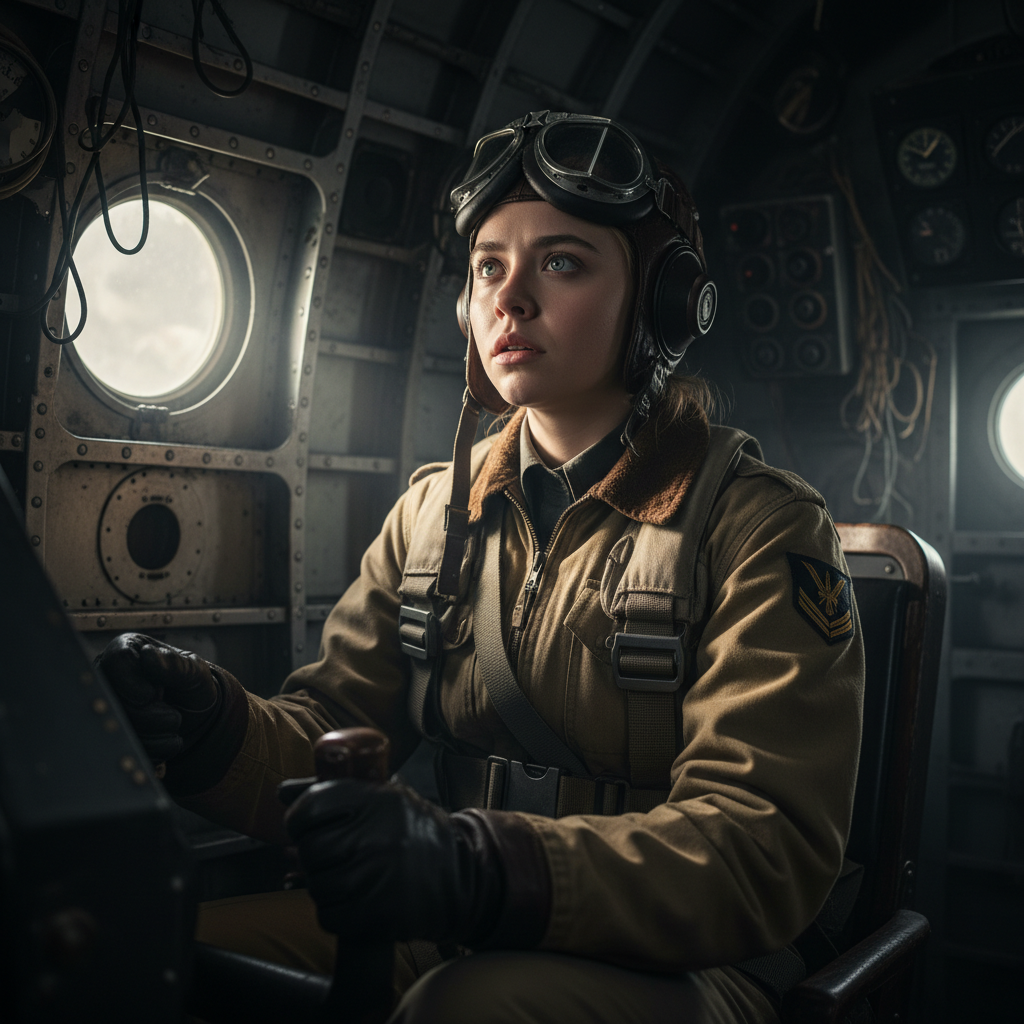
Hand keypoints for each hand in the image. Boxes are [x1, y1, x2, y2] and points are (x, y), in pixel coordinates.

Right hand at [96, 633, 221, 761]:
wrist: (196, 715)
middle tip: (175, 717)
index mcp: (129, 649)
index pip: (115, 661)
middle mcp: (109, 675)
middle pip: (112, 699)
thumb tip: (148, 654)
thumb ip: (174, 663)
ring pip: (116, 726)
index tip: (151, 695)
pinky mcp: (111, 730)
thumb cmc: (192, 684)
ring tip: (174, 726)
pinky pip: (122, 746)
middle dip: (148, 716)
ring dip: (152, 734)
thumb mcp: (194, 671)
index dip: (132, 682)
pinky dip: (150, 749)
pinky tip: (166, 741)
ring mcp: (106, 703)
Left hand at [283, 778, 501, 944]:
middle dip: (314, 855)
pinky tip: (353, 900)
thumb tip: (282, 791)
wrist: (462, 874)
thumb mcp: (383, 798)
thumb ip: (333, 791)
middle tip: (331, 855)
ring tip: (346, 877)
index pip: (311, 805)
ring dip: (325, 885)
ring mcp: (378, 875)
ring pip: (318, 885)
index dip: (299, 818)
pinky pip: (330, 916)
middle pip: (311, 849)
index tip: (305, 825)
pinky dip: (334, 912)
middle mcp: (377, 835)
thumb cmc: (415, 833)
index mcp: (376, 799)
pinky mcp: (380, 913)